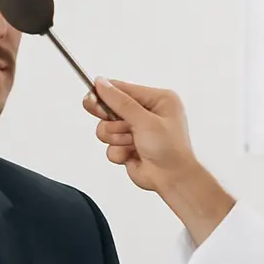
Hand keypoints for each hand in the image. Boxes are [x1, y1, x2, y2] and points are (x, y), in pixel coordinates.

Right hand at [84, 78, 235, 246]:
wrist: (172, 179)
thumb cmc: (170, 150)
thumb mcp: (145, 120)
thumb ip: (121, 102)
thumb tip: (102, 84)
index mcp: (157, 100)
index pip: (123, 89)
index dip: (105, 94)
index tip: (91, 97)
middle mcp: (146, 113)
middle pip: (110, 108)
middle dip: (112, 121)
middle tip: (118, 125)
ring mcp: (135, 131)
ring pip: (106, 128)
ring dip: (116, 138)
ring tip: (133, 143)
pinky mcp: (127, 147)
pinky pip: (109, 146)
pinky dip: (119, 152)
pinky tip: (133, 155)